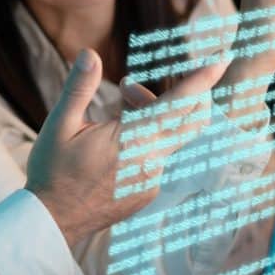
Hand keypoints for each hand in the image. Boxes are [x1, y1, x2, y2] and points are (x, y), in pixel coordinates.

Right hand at [24, 50, 226, 245]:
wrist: (52, 220)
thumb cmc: (52, 170)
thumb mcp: (59, 125)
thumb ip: (79, 88)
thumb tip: (90, 54)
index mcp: (132, 138)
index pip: (178, 103)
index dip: (202, 79)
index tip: (221, 59)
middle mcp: (151, 159)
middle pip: (190, 120)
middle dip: (176, 96)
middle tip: (131, 90)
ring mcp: (153, 179)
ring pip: (170, 139)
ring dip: (152, 119)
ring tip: (115, 112)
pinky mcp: (148, 192)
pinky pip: (158, 159)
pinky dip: (145, 143)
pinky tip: (113, 145)